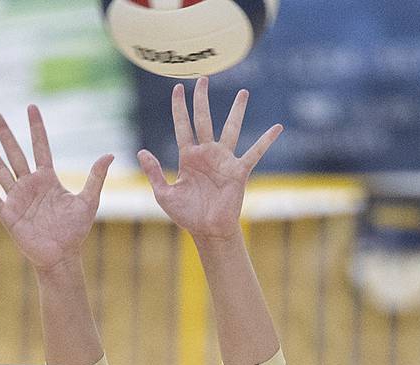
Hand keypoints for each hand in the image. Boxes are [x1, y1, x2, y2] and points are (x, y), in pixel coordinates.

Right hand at [0, 106, 113, 273]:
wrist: (61, 256)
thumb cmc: (75, 231)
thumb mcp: (88, 201)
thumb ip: (95, 177)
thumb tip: (108, 154)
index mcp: (48, 179)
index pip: (40, 147)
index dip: (36, 128)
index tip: (31, 107)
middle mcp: (30, 185)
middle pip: (15, 153)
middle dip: (5, 133)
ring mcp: (17, 198)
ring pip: (0, 170)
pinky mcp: (8, 214)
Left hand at [138, 77, 281, 242]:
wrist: (207, 230)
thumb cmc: (186, 214)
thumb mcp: (164, 193)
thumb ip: (154, 172)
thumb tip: (142, 151)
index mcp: (188, 158)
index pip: (182, 127)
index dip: (179, 108)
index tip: (177, 88)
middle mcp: (207, 154)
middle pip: (204, 120)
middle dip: (202, 100)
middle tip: (203, 78)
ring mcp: (223, 160)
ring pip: (231, 129)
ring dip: (237, 111)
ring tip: (243, 92)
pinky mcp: (238, 171)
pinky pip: (254, 153)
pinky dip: (266, 140)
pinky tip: (277, 127)